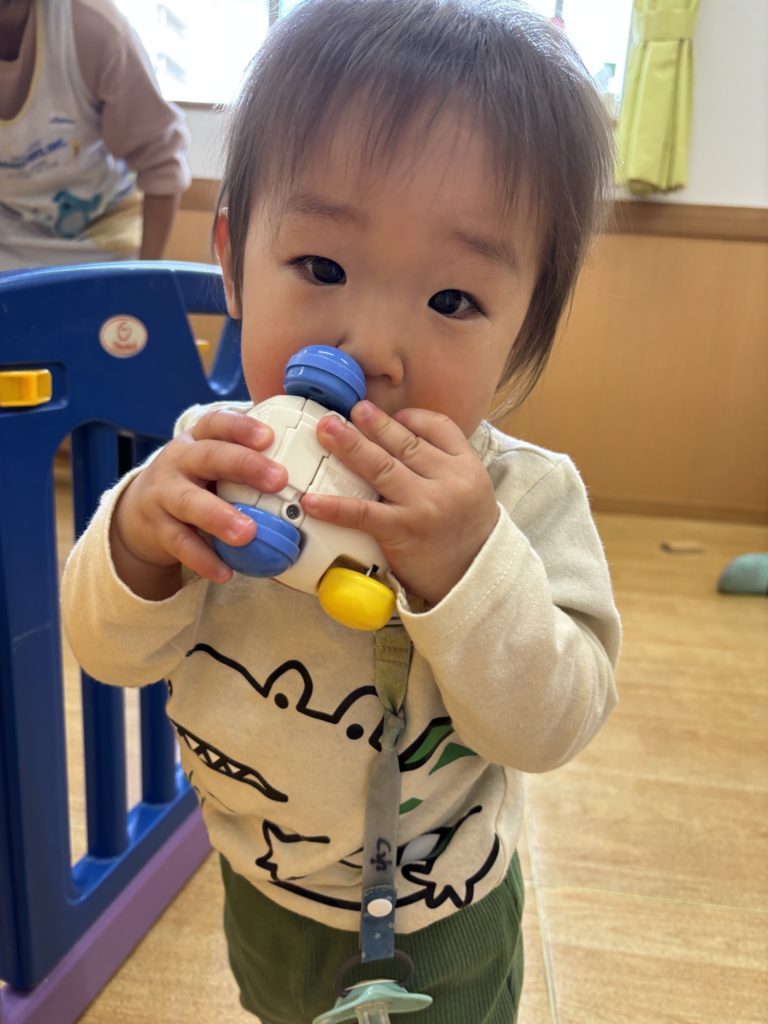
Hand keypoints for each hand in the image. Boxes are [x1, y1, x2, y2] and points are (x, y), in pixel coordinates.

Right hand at [111, 409, 287, 598]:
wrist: (140, 512)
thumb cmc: (194, 482)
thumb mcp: (213, 463)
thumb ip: (246, 462)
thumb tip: (307, 472)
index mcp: (198, 439)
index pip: (218, 423)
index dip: (242, 427)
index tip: (269, 436)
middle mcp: (178, 460)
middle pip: (209, 456)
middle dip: (244, 465)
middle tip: (278, 480)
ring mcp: (163, 493)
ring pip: (189, 501)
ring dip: (219, 516)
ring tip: (248, 533)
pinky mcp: (156, 527)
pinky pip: (180, 543)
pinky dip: (203, 558)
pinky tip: (226, 571)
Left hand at [301, 401, 498, 605]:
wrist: (475, 576)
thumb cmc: (466, 532)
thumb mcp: (470, 489)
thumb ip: (444, 464)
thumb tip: (401, 437)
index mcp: (466, 466)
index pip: (438, 427)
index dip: (410, 417)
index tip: (388, 414)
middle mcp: (447, 481)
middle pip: (404, 443)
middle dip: (373, 423)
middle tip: (349, 410)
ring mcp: (423, 505)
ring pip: (381, 467)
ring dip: (350, 446)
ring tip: (327, 431)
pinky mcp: (402, 531)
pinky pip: (363, 513)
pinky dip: (335, 506)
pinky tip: (313, 500)